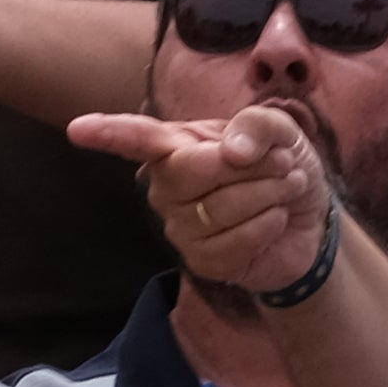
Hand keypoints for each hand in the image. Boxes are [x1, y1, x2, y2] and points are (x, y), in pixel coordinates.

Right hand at [69, 99, 334, 299]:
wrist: (310, 218)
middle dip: (249, 166)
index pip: (137, 138)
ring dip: (268, 194)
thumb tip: (231, 151)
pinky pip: (234, 243)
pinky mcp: (202, 261)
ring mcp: (181, 227)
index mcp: (177, 145)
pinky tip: (276, 220)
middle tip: (284, 163)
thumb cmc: (283, 165)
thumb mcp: (281, 131)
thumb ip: (259, 125)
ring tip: (287, 188)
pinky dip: (267, 226)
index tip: (77, 129)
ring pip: (219, 208)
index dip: (108, 133)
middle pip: (189, 170)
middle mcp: (167, 186)